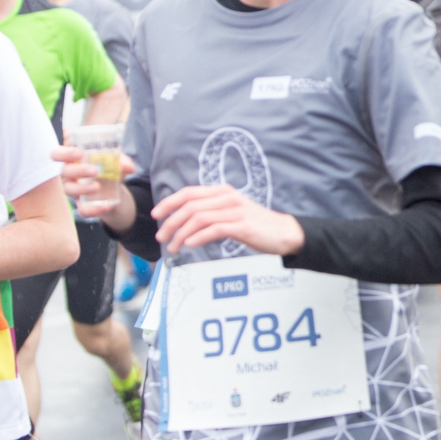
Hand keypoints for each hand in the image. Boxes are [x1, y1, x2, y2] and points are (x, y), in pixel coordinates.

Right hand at [51, 145, 137, 224]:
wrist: (114, 192)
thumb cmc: (109, 169)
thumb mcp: (116, 162)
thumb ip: (122, 161)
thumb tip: (128, 167)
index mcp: (73, 159)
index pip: (58, 153)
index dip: (64, 153)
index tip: (79, 153)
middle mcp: (69, 174)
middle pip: (64, 171)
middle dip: (78, 170)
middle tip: (94, 171)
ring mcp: (73, 191)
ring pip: (69, 190)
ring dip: (82, 188)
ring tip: (98, 187)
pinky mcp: (82, 205)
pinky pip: (82, 209)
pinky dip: (93, 209)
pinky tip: (105, 206)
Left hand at [151, 184, 305, 255]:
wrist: (284, 233)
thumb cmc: (256, 226)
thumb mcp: (232, 213)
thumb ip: (212, 212)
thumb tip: (186, 220)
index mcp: (223, 192)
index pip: (189, 193)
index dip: (169, 202)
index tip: (156, 215)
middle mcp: (228, 198)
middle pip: (190, 206)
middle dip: (170, 222)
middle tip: (161, 237)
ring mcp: (235, 211)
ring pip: (198, 218)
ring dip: (180, 233)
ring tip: (173, 247)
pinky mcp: (242, 226)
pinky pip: (214, 229)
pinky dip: (198, 237)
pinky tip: (189, 245)